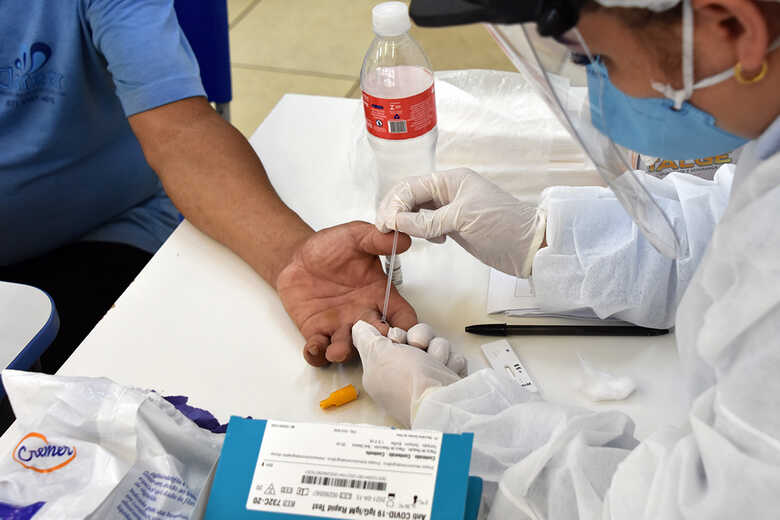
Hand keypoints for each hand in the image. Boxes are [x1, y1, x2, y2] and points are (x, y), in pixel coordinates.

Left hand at [277, 221, 417, 366]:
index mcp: (379, 296)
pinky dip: (317, 355)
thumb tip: (403, 238)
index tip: (407, 336)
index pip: (402, 318)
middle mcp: (363, 315)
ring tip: (337, 350)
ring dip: (343, 353)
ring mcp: (340, 327)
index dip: (408, 330)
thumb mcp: (356, 236)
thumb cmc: (331, 248)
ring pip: (348, 349)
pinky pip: (319, 351)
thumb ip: (378, 239)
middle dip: (378, 348)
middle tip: (374, 347)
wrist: (298, 256)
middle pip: (378, 340)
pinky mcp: (316, 332)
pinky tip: (314, 347)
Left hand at [352, 320, 459, 427]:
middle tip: (418, 347)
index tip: (396, 339)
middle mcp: (405, 374)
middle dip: (420, 337)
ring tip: (436, 363)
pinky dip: (452, 362)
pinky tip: (446, 371)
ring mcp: (429, 378)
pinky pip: (453, 358)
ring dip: (438, 349)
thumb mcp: (378, 353)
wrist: (441, 402)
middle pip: (416, 338)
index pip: (392, 339)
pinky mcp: (448, 380)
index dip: (396, 334)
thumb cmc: (408, 381)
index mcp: (383, 370)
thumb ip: (366, 338)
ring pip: (436, 345)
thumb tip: (359, 328)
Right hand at [376, 168, 545, 277]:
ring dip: (406, 221)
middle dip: (395, 210)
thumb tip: (398, 221)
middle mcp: (449, 191)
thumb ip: (428, 220)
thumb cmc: (504, 225)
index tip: (384, 223)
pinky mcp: (455, 226)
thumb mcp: (462, 219)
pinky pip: (428, 224)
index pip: (412, 186)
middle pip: (411, 196)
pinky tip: (425, 239)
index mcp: (451, 181)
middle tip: (384, 230)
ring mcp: (452, 209)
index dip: (394, 203)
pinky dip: (420, 230)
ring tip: (398, 235)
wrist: (530, 247)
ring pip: (418, 210)